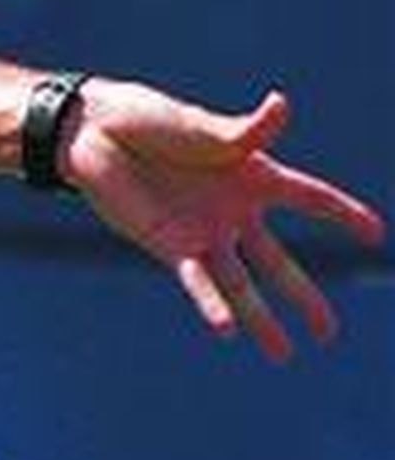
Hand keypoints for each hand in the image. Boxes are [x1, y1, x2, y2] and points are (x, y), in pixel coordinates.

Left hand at [60, 82, 384, 361]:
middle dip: (303, 296)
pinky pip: (198, 281)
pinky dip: (212, 304)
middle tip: (329, 333)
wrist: (93, 134)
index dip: (342, 213)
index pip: (309, 196)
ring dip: (261, 319)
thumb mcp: (200, 126)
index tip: (375, 233)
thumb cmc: (148, 119)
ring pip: (241, 284)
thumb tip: (281, 105)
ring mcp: (202, 232)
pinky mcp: (169, 246)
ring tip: (284, 355)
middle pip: (278, 260)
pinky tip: (227, 330)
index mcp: (250, 173)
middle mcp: (232, 210)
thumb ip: (245, 131)